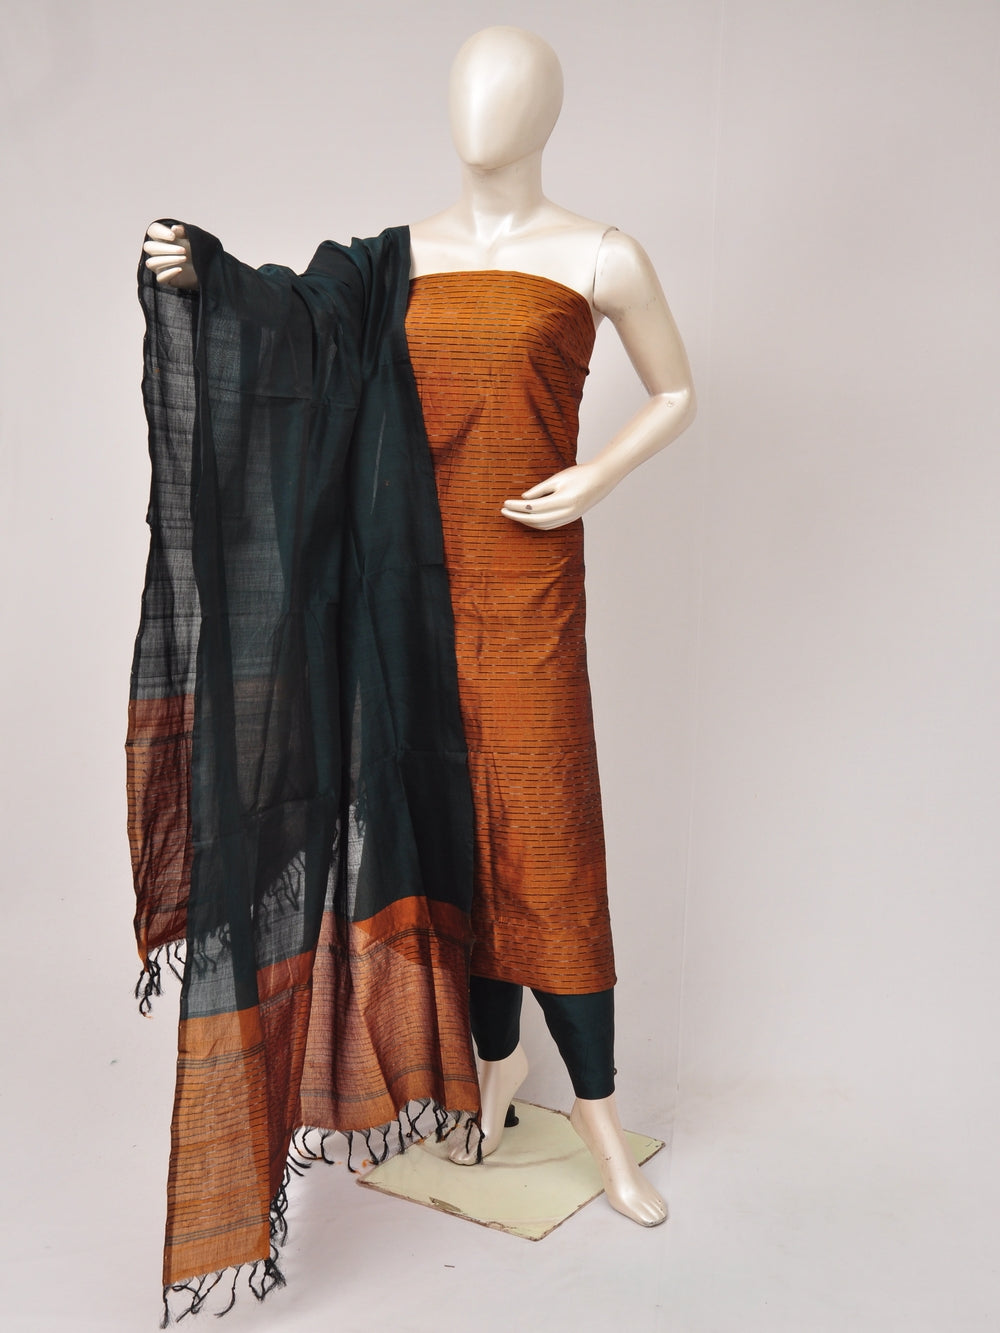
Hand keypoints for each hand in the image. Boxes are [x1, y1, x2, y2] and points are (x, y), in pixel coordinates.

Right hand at [143, 222, 197, 288]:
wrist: (207, 267)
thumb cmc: (198, 250)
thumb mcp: (193, 237)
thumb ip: (184, 231)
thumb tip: (174, 228)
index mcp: (163, 238)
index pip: (152, 231)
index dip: (160, 232)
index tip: (173, 236)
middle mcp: (158, 252)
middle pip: (148, 247)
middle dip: (166, 248)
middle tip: (183, 251)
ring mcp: (160, 266)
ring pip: (151, 263)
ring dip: (167, 260)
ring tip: (184, 259)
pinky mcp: (166, 279)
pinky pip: (160, 278)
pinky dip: (169, 273)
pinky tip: (180, 270)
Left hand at [501, 461, 615, 529]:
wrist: (602, 479)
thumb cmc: (580, 474)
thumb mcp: (558, 478)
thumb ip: (540, 490)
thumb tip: (524, 499)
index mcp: (563, 500)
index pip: (534, 508)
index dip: (518, 507)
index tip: (505, 503)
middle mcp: (566, 513)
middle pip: (536, 520)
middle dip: (518, 516)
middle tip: (504, 511)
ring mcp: (569, 518)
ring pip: (542, 526)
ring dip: (526, 522)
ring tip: (513, 514)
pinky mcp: (570, 519)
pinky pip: (550, 526)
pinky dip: (536, 524)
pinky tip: (527, 518)